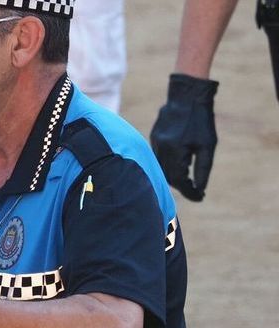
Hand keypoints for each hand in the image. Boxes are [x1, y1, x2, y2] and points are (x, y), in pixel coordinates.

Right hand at [150, 73, 217, 201]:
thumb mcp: (207, 145)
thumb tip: (200, 188)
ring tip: (187, 179)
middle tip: (196, 190)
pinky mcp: (153, 138)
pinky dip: (167, 165)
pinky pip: (158, 158)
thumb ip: (203, 169)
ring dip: (173, 177)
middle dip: (182, 186)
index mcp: (175, 151)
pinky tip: (178, 165)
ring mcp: (154, 144)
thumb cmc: (201, 120)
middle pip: (168, 177)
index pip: (180, 180)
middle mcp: (161, 150)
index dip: (190, 191)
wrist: (187, 96)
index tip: (200, 197)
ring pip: (161, 169)